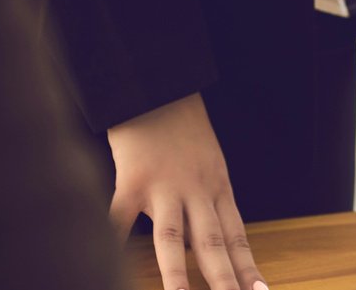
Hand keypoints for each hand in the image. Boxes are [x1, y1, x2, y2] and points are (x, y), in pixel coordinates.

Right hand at [108, 94, 265, 289]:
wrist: (159, 85)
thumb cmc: (181, 125)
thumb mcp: (208, 161)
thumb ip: (208, 198)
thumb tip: (210, 236)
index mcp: (217, 189)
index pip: (236, 238)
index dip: (247, 268)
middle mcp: (197, 192)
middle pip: (213, 245)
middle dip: (224, 281)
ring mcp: (165, 187)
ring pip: (174, 239)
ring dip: (178, 276)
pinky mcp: (133, 179)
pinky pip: (119, 218)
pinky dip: (112, 241)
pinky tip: (108, 265)